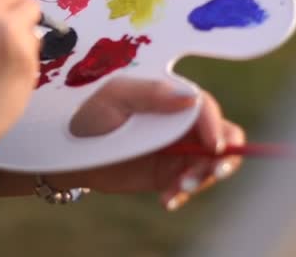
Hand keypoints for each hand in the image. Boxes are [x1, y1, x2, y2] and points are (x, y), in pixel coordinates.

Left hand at [64, 77, 245, 210]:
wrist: (71, 149)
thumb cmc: (90, 113)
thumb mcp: (116, 97)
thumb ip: (151, 94)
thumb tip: (190, 97)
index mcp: (171, 98)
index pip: (205, 108)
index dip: (215, 126)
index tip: (213, 147)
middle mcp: (180, 123)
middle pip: (222, 135)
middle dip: (224, 155)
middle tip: (215, 173)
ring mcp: (177, 149)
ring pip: (210, 163)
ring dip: (202, 178)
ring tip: (177, 189)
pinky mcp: (168, 174)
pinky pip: (188, 185)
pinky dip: (183, 194)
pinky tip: (167, 201)